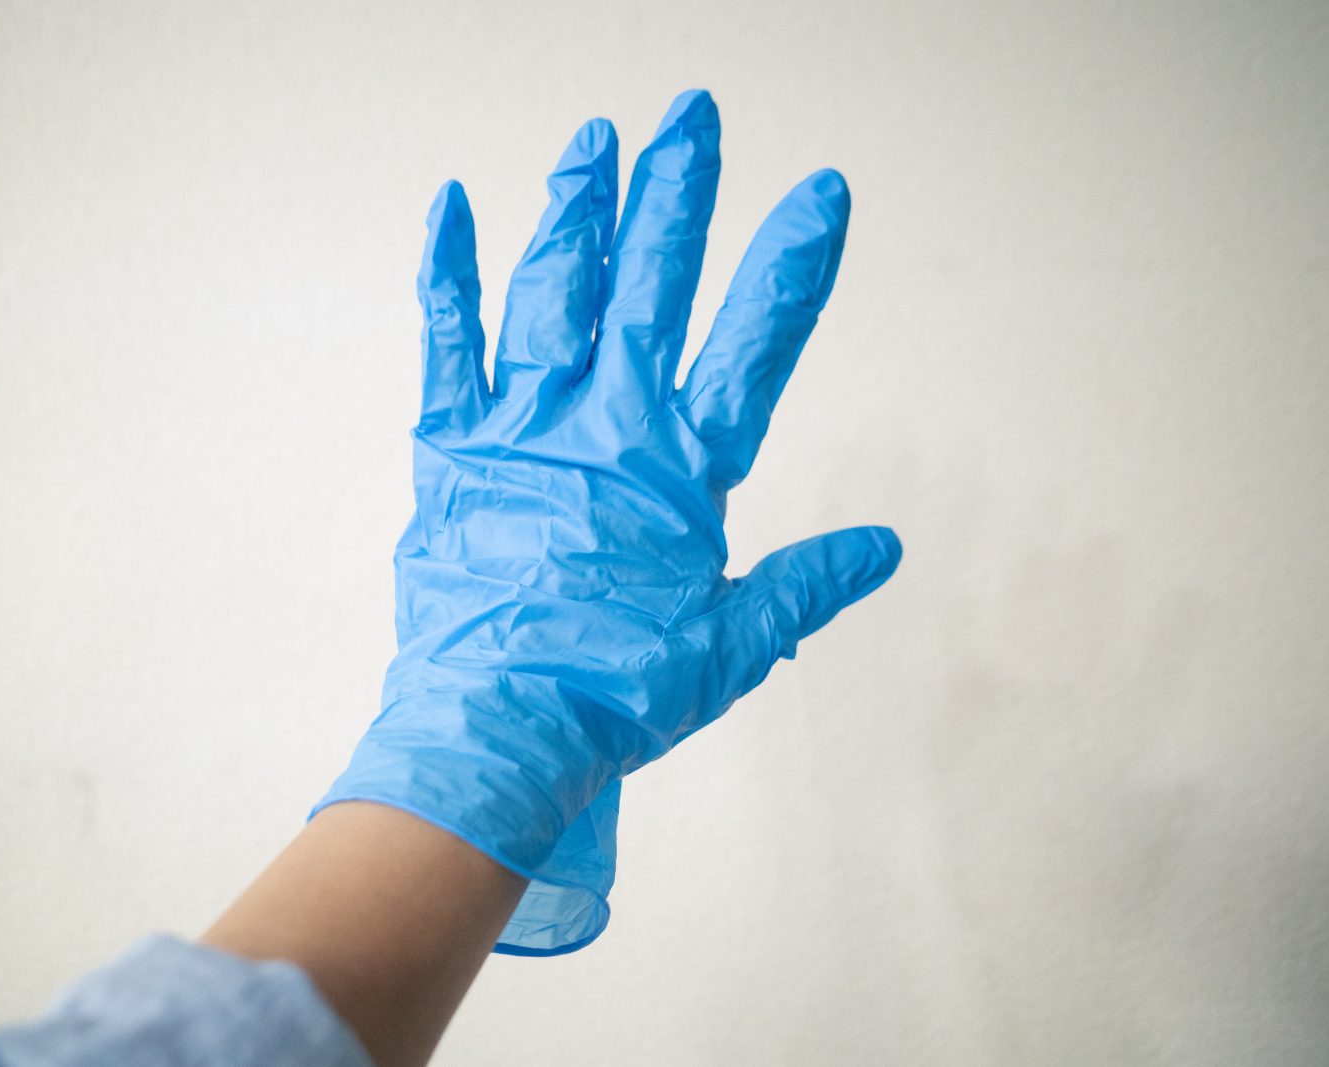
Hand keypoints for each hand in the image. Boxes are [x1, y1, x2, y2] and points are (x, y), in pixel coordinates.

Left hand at [317, 89, 900, 953]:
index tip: (819, 195)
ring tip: (598, 140)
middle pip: (650, 288)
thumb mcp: (733, 646)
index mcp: (680, 470)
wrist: (501, 732)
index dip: (790, 268)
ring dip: (579, 210)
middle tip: (692, 119)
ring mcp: (525, 427)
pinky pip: (447, 341)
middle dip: (676, 198)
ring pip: (555, 292)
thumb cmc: (613, 693)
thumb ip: (807, 584)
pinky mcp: (454, 445)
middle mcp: (606, 427)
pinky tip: (449, 203)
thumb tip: (882, 549)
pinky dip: (446, 271)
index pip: (754, 346)